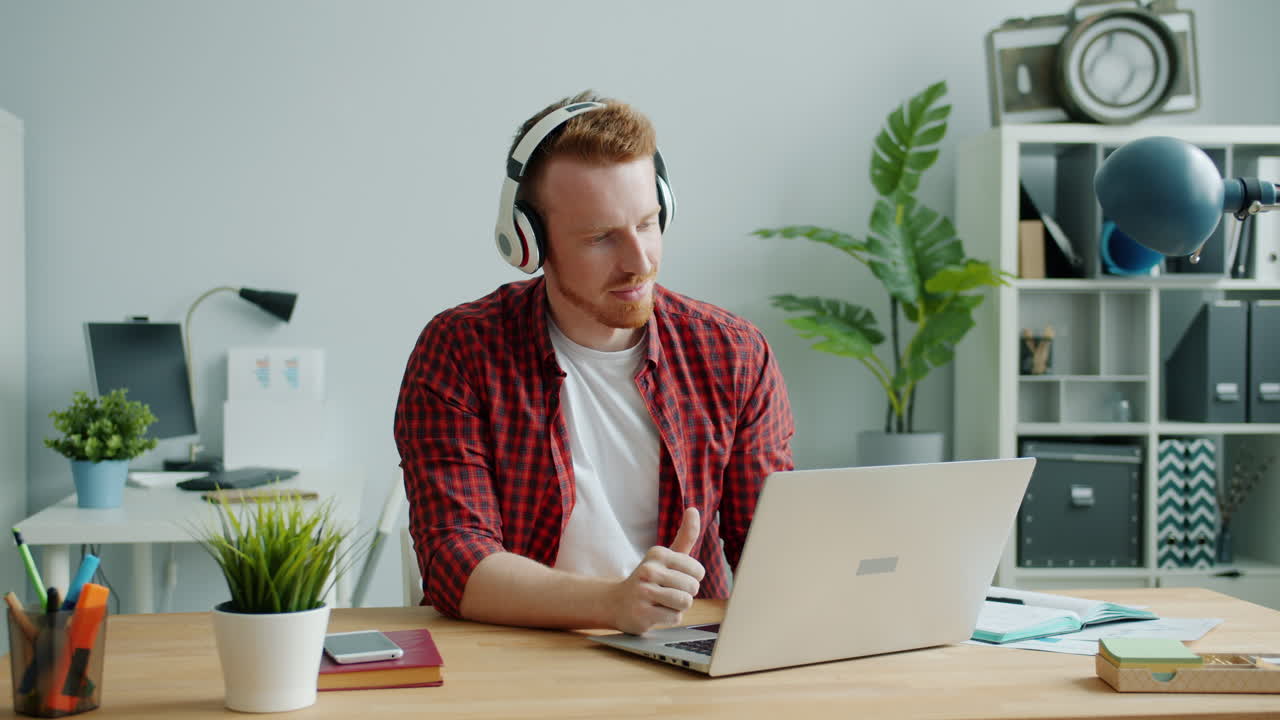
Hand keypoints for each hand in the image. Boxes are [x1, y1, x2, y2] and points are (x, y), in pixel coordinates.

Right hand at [609, 507, 705, 634]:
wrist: (615, 602)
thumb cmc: (649, 578)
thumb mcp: (665, 556)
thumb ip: (685, 536)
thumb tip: (693, 509)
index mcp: (658, 553)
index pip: (698, 571)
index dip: (692, 579)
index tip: (675, 578)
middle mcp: (649, 569)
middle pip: (693, 587)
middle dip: (686, 594)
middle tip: (667, 592)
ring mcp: (643, 592)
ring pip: (685, 602)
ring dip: (678, 606)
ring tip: (662, 602)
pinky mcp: (641, 613)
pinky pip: (674, 617)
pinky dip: (669, 618)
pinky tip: (655, 612)